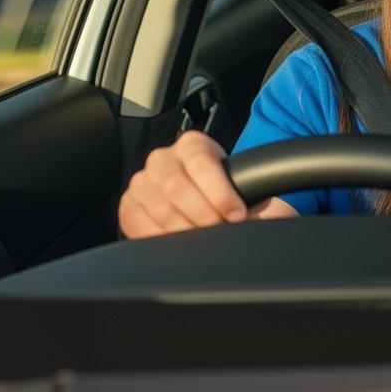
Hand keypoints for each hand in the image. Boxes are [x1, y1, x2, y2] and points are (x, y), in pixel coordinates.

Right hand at [119, 130, 297, 238]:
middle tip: (219, 232)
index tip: (237, 215)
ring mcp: (143, 182)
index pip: (201, 163)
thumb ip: (260, 203)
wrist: (212, 209)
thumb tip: (261, 221)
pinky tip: (177, 245)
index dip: (220, 193)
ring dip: (182, 230)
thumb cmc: (232, 200)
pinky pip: (136, 222)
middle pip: (175, 185)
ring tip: (202, 242)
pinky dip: (157, 237)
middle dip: (202, 215)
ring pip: (157, 206)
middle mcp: (163, 159)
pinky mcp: (129, 206)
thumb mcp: (249, 194)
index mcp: (194, 146)